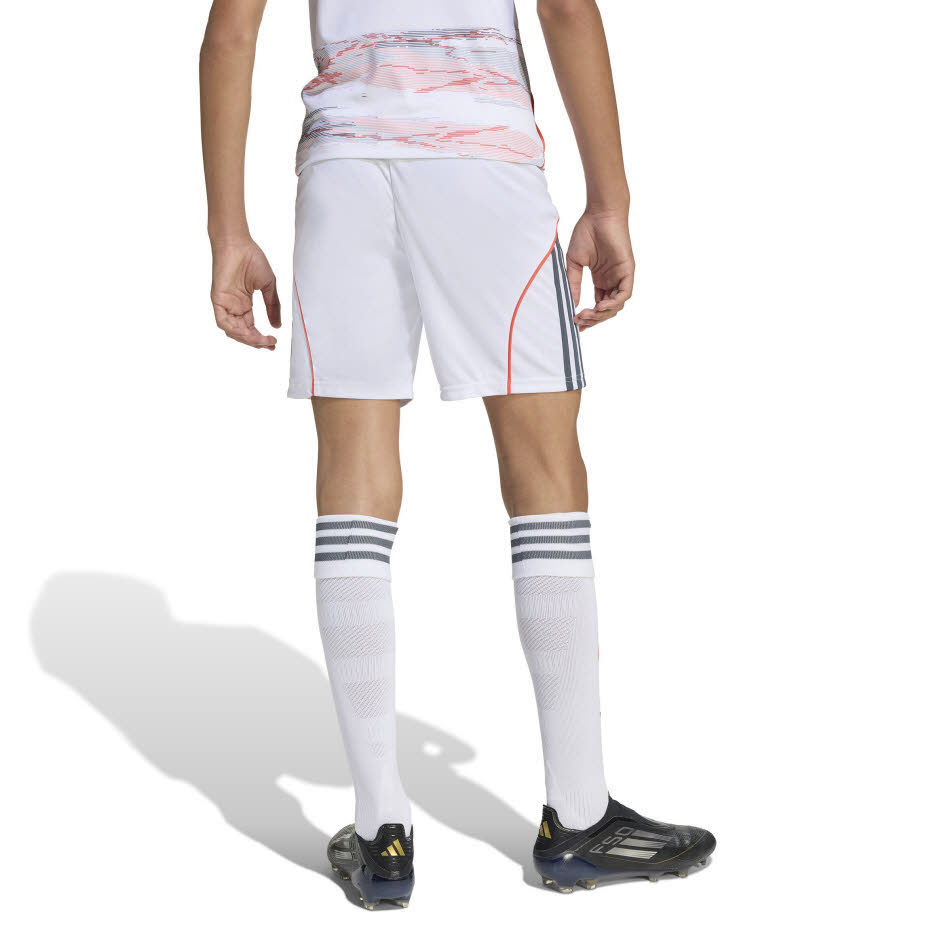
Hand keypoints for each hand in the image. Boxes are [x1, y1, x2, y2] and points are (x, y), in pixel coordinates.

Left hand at [210, 240, 280, 348]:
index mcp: (244, 304)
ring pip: (233, 331)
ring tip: (261, 340)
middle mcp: (234, 307)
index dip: (261, 338)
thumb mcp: (268, 286)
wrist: (238, 243)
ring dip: (247, 339)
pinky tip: (247, 333)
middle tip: (270, 344)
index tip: (274, 344)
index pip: (251, 328)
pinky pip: (223, 322)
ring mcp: (225, 304)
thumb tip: (277, 326)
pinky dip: (234, 330)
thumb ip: (273, 307)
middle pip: (243, 333)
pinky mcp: (218, 300)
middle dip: (256, 341)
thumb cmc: (252, 259)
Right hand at [565, 211, 634, 330]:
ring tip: (587, 315)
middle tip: (579, 321)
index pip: (598, 305)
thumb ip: (573, 283)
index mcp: (601, 279)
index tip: (576, 323)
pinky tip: (600, 306)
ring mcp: (621, 276)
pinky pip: (624, 294)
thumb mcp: (575, 263)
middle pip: (607, 309)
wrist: (599, 214)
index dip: (589, 317)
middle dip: (594, 319)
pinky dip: (613, 304)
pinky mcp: (628, 271)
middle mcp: (612, 280)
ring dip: (602, 314)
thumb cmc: (586, 233)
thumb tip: (572, 303)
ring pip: (616, 305)